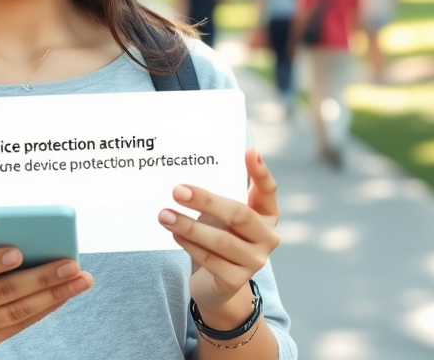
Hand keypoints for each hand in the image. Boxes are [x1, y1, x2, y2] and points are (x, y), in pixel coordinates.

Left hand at [158, 149, 279, 322]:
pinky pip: (210, 260)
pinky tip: (174, 234)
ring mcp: (255, 261)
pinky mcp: (236, 281)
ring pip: (221, 241)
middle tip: (177, 190)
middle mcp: (267, 237)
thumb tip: (189, 172)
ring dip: (189, 227)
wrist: (215, 281)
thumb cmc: (219, 234)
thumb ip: (218, 194)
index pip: (268, 190)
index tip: (250, 152)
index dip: (261, 172)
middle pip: (239, 215)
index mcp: (267, 214)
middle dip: (207, 201)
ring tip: (164, 214)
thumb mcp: (223, 212)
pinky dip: (189, 245)